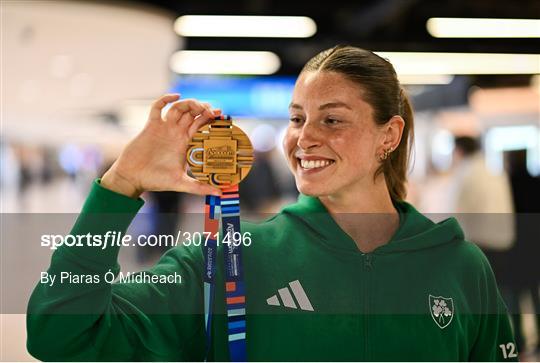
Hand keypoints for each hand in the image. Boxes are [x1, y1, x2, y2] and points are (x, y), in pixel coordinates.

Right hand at [101, 94, 222, 197]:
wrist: (132, 178)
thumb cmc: (155, 181)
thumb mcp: (180, 183)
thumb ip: (199, 187)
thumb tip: (219, 193)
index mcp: (186, 144)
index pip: (201, 126)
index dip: (211, 120)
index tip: (220, 118)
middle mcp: (176, 133)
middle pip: (193, 113)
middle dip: (203, 108)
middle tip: (211, 111)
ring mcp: (164, 128)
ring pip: (179, 108)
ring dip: (189, 103)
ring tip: (198, 106)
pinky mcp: (151, 125)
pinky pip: (158, 107)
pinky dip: (166, 99)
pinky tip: (175, 96)